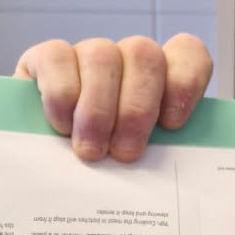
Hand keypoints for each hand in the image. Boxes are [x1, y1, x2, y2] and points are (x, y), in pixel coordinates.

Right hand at [15, 34, 212, 161]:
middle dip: (137, 108)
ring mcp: (87, 54)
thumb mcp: (138, 167)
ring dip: (98, 109)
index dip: (185, 81)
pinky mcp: (46, 58)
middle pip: (144, 55)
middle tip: (125, 154)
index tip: (172, 123)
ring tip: (91, 151)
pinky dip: (62, 96)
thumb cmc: (104, 172)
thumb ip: (158, 159)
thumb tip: (172, 179)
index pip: (188, 53)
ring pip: (102, 55)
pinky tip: (62, 128)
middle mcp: (126, 60)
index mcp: (161, 80)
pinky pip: (57, 59)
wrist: (48, 182)